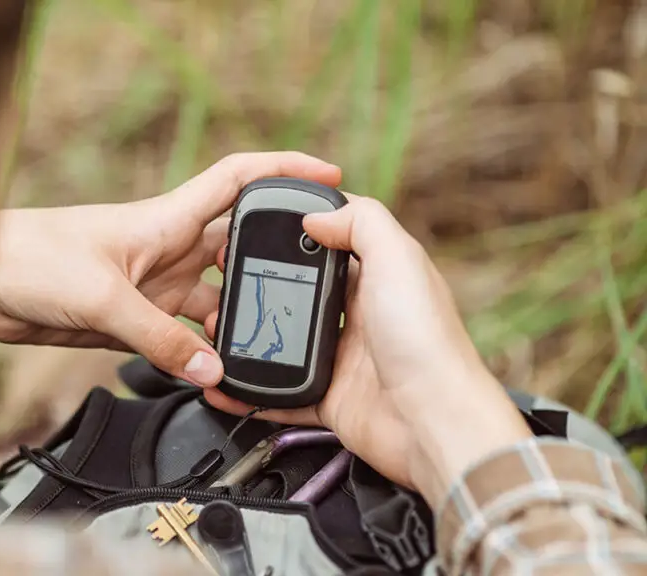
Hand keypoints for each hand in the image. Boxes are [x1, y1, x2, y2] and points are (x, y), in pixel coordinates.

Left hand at [0, 152, 341, 386]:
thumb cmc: (31, 258)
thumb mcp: (103, 298)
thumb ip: (160, 337)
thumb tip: (212, 368)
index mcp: (166, 220)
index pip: (238, 181)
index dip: (284, 171)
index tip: (328, 178)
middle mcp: (167, 249)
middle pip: (236, 249)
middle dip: (271, 264)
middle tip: (308, 290)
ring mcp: (152, 284)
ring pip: (212, 301)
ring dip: (234, 321)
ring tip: (265, 347)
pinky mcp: (132, 318)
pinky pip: (180, 336)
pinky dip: (197, 353)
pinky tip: (211, 372)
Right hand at [204, 194, 532, 503]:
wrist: (433, 421)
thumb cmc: (426, 340)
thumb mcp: (398, 258)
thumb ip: (361, 223)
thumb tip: (315, 215)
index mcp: (380, 277)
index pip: (335, 244)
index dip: (300, 234)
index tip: (258, 229)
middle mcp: (362, 316)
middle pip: (303, 293)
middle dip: (265, 286)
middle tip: (226, 279)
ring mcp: (344, 359)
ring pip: (286, 342)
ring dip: (253, 336)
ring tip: (216, 326)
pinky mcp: (331, 399)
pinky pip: (282, 393)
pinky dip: (252, 392)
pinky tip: (226, 384)